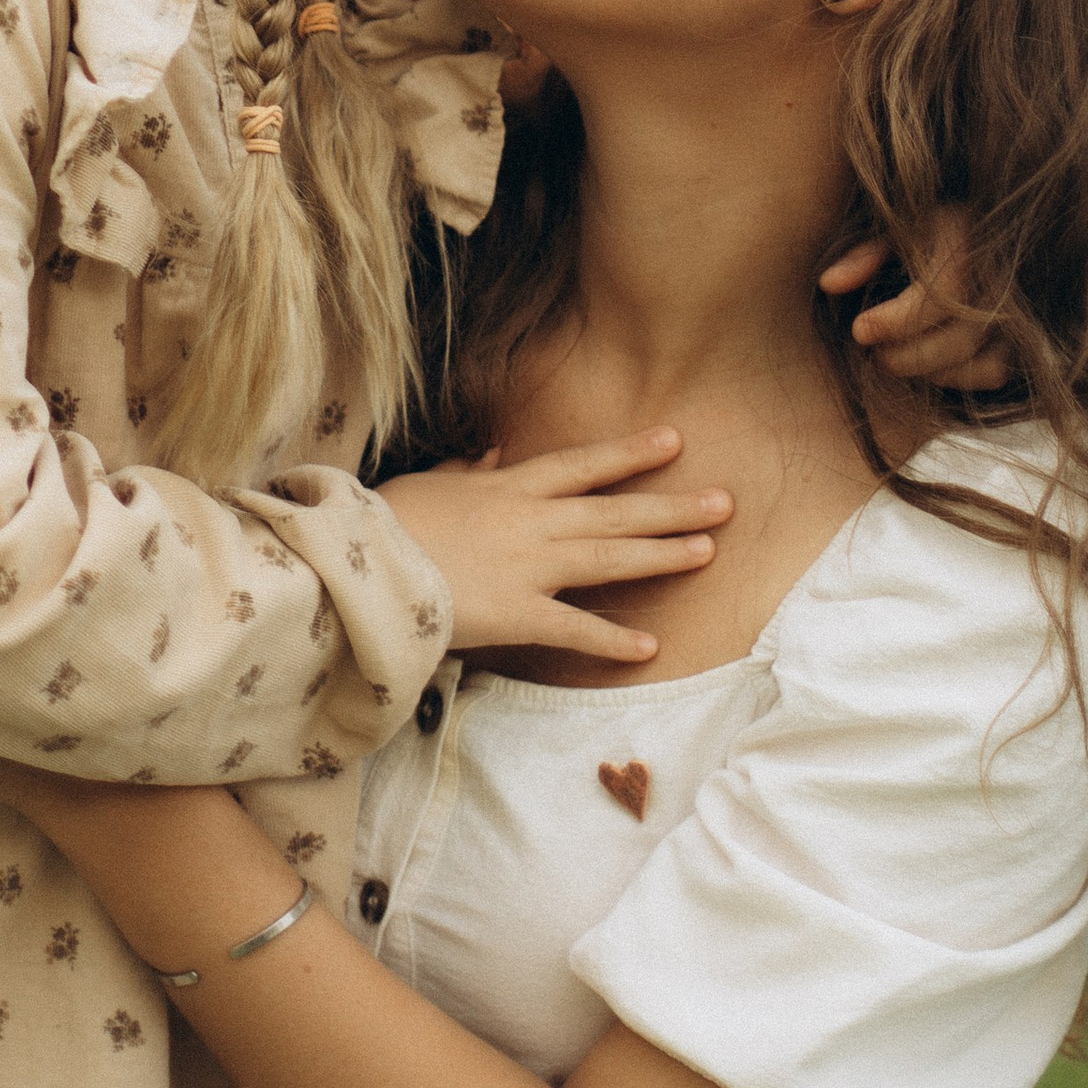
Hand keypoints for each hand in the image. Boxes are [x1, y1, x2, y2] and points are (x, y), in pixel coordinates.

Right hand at [381, 432, 731, 665]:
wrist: (361, 564)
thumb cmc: (386, 521)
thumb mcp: (429, 483)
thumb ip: (466, 470)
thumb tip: (488, 453)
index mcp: (510, 487)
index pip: (583, 465)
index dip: (631, 453)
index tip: (674, 440)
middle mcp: (532, 521)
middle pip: (615, 512)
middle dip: (672, 506)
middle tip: (726, 501)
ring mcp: (530, 568)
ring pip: (610, 559)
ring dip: (662, 556)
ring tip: (708, 551)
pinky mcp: (517, 615)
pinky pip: (574, 630)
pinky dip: (611, 641)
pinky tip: (649, 647)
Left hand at [819, 212, 1012, 394]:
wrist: (966, 226)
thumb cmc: (918, 228)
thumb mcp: (889, 229)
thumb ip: (862, 256)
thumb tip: (829, 283)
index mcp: (964, 235)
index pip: (942, 293)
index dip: (898, 321)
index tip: (859, 330)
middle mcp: (999, 273)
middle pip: (961, 337)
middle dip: (909, 356)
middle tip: (873, 355)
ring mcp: (1016, 305)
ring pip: (981, 359)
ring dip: (930, 371)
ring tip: (893, 358)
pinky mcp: (1019, 331)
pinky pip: (996, 370)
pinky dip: (959, 378)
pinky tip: (927, 366)